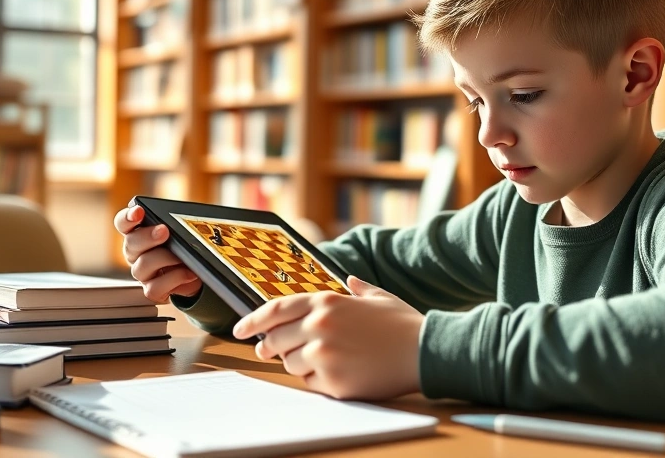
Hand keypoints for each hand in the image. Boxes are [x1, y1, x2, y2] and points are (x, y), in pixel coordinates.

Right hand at [113, 205, 201, 302]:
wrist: (196, 274)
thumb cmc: (185, 248)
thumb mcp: (182, 233)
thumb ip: (178, 224)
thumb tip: (187, 218)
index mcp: (139, 234)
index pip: (124, 223)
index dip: (128, 217)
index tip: (139, 211)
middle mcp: (135, 253)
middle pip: (131, 243)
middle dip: (147, 236)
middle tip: (164, 231)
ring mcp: (142, 273)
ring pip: (143, 265)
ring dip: (164, 259)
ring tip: (182, 257)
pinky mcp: (152, 290)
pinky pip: (154, 287)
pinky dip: (174, 279)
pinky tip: (189, 273)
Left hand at [232, 276, 423, 399]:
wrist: (426, 352)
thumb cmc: (403, 325)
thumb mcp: (378, 296)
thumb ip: (356, 288)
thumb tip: (349, 280)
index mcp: (326, 302)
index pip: (275, 310)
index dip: (252, 320)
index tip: (238, 330)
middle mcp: (319, 326)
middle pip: (275, 341)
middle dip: (271, 347)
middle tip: (271, 351)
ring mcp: (324, 356)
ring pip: (290, 365)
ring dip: (299, 364)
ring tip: (327, 359)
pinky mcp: (333, 383)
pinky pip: (310, 384)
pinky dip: (319, 381)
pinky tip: (341, 372)